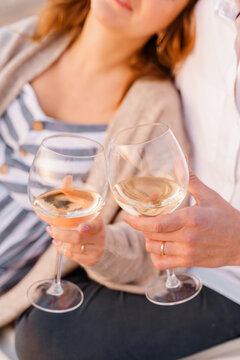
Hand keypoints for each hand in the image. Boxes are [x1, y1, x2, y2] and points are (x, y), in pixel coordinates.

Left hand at [47, 215, 105, 266]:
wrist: (98, 243)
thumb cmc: (88, 228)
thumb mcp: (86, 218)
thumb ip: (75, 215)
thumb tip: (54, 216)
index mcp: (98, 224)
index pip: (94, 225)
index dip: (88, 226)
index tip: (81, 227)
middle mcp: (100, 237)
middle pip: (78, 238)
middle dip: (61, 234)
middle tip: (51, 229)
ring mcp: (97, 250)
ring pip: (73, 248)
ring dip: (61, 243)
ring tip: (55, 237)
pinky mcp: (92, 260)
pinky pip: (73, 256)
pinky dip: (63, 250)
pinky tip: (60, 245)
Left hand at [124, 171, 239, 269]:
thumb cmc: (227, 218)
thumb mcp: (209, 196)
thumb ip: (190, 180)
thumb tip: (180, 161)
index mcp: (190, 219)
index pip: (155, 225)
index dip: (137, 222)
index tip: (127, 216)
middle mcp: (187, 238)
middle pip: (151, 236)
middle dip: (142, 226)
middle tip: (142, 218)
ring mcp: (187, 253)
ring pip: (154, 249)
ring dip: (148, 240)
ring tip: (154, 231)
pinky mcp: (189, 262)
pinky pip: (162, 264)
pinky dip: (155, 256)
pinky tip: (160, 246)